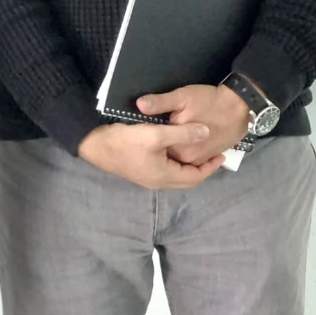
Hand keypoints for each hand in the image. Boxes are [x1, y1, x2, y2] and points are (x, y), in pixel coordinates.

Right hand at [78, 121, 224, 188]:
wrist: (94, 144)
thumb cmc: (125, 141)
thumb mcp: (155, 134)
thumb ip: (182, 133)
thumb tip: (207, 132)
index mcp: (164, 176)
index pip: (195, 177)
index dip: (210, 167)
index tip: (221, 154)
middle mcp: (158, 181)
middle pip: (187, 179)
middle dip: (202, 168)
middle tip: (213, 153)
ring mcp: (148, 177)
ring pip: (176, 175)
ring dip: (189, 165)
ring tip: (198, 150)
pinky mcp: (140, 170)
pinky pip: (166, 170)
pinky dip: (177, 162)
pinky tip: (176, 149)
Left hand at [135, 84, 250, 165]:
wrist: (238, 106)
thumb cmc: (209, 100)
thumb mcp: (181, 97)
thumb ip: (159, 103)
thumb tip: (139, 105)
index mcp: (178, 148)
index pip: (156, 148)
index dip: (150, 137)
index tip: (145, 127)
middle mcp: (189, 159)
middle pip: (167, 153)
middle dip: (162, 143)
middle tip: (158, 127)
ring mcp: (201, 159)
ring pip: (180, 155)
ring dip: (174, 146)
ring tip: (170, 131)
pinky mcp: (209, 156)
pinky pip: (192, 155)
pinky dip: (186, 147)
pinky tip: (183, 136)